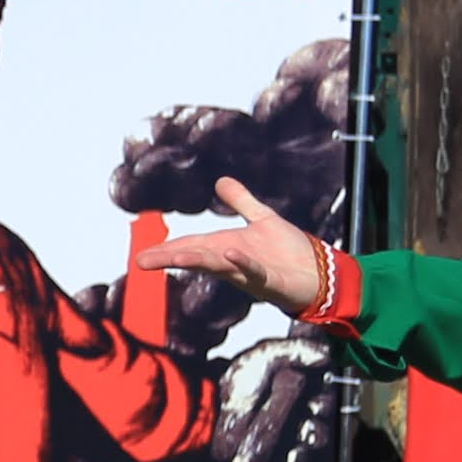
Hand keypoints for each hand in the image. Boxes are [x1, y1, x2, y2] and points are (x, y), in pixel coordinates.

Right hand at [135, 174, 335, 316]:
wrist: (320, 274)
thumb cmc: (290, 252)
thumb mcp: (263, 219)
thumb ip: (242, 201)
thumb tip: (221, 181)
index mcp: (227, 247)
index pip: (191, 246)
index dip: (166, 249)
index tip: (141, 256)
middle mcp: (232, 262)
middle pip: (196, 257)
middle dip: (170, 258)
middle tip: (142, 261)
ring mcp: (248, 272)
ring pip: (217, 266)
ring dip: (197, 261)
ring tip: (175, 257)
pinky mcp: (269, 280)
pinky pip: (252, 270)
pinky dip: (241, 263)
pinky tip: (229, 253)